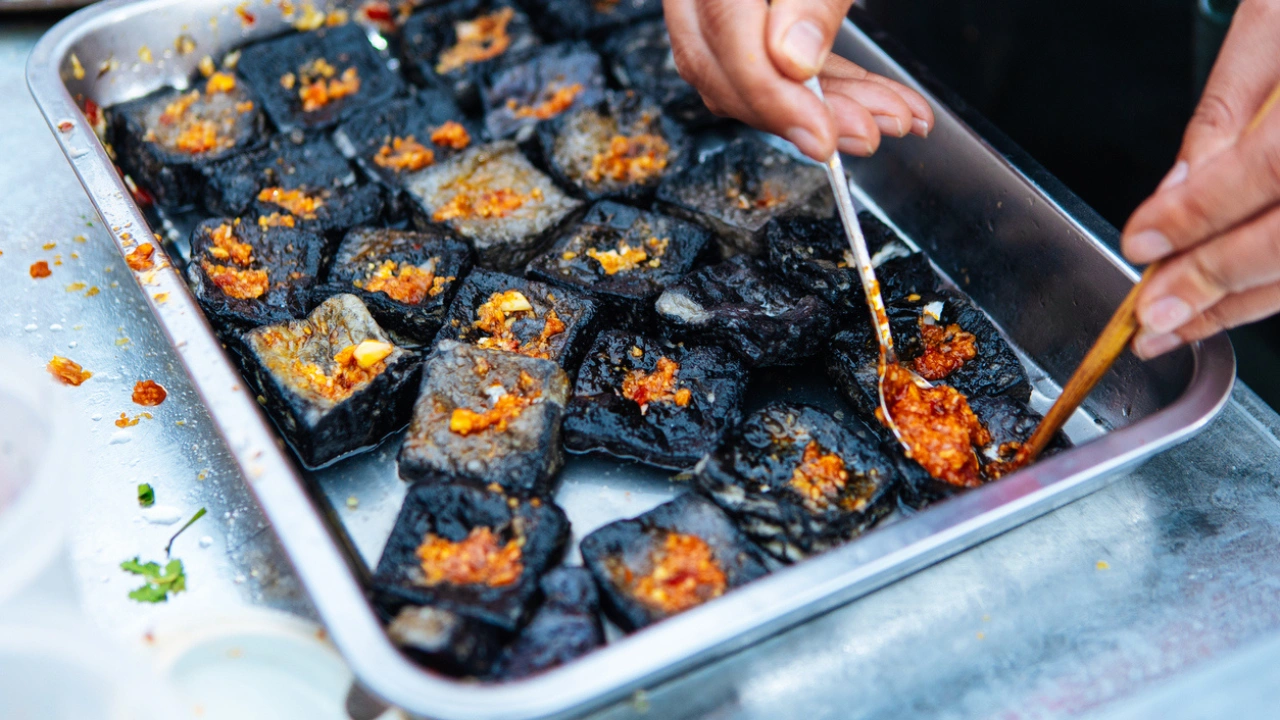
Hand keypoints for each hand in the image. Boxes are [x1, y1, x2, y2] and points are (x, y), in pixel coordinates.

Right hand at [663, 0, 933, 160]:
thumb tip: (792, 61)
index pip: (722, 31)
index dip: (771, 94)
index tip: (822, 135)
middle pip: (721, 63)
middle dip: (801, 112)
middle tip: (864, 134)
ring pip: (746, 71)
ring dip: (823, 104)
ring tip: (889, 116)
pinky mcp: (751, 7)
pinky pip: (773, 56)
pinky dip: (827, 82)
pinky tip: (874, 99)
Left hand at [1121, 0, 1279, 358]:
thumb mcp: (1274, 24)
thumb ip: (1227, 108)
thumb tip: (1176, 188)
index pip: (1269, 168)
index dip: (1198, 214)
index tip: (1141, 244)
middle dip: (1215, 281)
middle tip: (1152, 316)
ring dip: (1245, 303)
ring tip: (1182, 326)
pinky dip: (1276, 289)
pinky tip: (1234, 301)